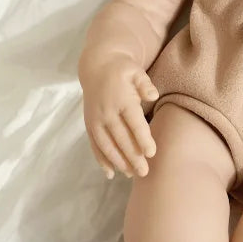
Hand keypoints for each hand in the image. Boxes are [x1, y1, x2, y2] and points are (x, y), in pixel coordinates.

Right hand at [80, 53, 159, 178]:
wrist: (97, 66)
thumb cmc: (122, 71)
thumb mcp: (136, 71)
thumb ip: (145, 84)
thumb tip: (154, 95)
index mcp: (121, 100)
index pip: (133, 122)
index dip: (142, 138)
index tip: (151, 153)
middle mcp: (106, 112)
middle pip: (120, 138)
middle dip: (132, 157)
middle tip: (144, 172)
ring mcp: (95, 120)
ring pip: (106, 145)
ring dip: (118, 162)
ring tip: (131, 175)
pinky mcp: (89, 125)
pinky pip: (95, 145)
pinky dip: (101, 160)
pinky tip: (110, 173)